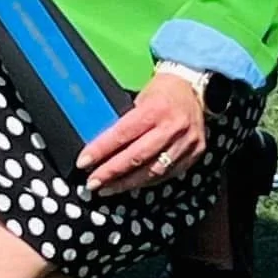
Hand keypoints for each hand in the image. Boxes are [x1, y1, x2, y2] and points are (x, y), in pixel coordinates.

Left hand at [78, 72, 206, 195]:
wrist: (194, 88)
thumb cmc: (162, 91)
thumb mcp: (140, 97)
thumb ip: (123, 120)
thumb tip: (98, 143)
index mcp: (156, 108)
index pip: (123, 133)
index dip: (101, 150)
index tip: (83, 162)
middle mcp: (173, 126)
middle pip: (137, 157)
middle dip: (111, 172)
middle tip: (92, 183)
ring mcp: (186, 142)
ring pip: (153, 171)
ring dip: (127, 183)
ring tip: (108, 188)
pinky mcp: (195, 153)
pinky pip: (167, 174)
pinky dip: (147, 181)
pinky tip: (132, 183)